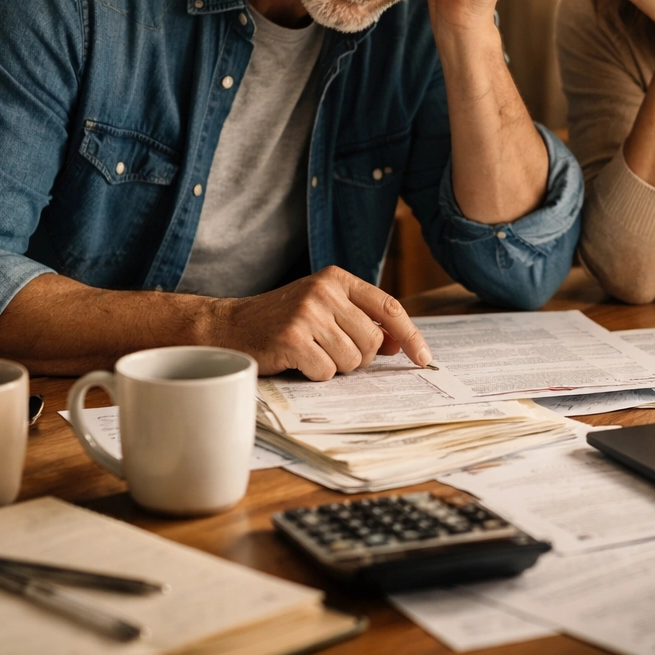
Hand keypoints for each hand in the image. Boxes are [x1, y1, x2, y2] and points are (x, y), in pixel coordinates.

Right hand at [208, 266, 430, 379]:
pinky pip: (326, 372)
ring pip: (352, 360)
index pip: (388, 307)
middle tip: (333, 353)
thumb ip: (360, 320)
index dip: (411, 335)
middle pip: (372, 340)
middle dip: (360, 357)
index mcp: (337, 279)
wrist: (229, 326)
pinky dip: (315, 375)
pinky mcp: (292, 338)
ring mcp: (308, 314)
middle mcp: (324, 291)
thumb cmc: (281, 320)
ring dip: (335, 366)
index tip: (424, 358)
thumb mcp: (323, 309)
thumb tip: (398, 343)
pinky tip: (297, 361)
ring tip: (311, 353)